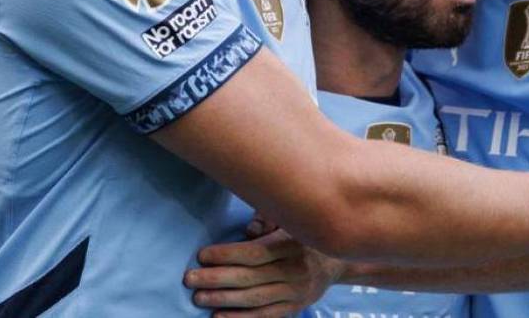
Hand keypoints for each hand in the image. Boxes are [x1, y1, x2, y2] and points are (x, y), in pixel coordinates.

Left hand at [184, 228, 344, 316]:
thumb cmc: (303, 234)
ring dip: (223, 299)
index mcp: (293, 244)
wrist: (337, 260)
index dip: (227, 255)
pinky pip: (265, 316)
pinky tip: (218, 317)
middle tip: (190, 278)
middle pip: (250, 277)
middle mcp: (296, 270)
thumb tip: (249, 229)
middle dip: (217, 278)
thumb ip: (268, 220)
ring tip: (199, 297)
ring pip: (255, 299)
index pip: (256, 253)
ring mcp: (295, 292)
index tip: (203, 255)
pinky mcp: (294, 307)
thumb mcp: (290, 219)